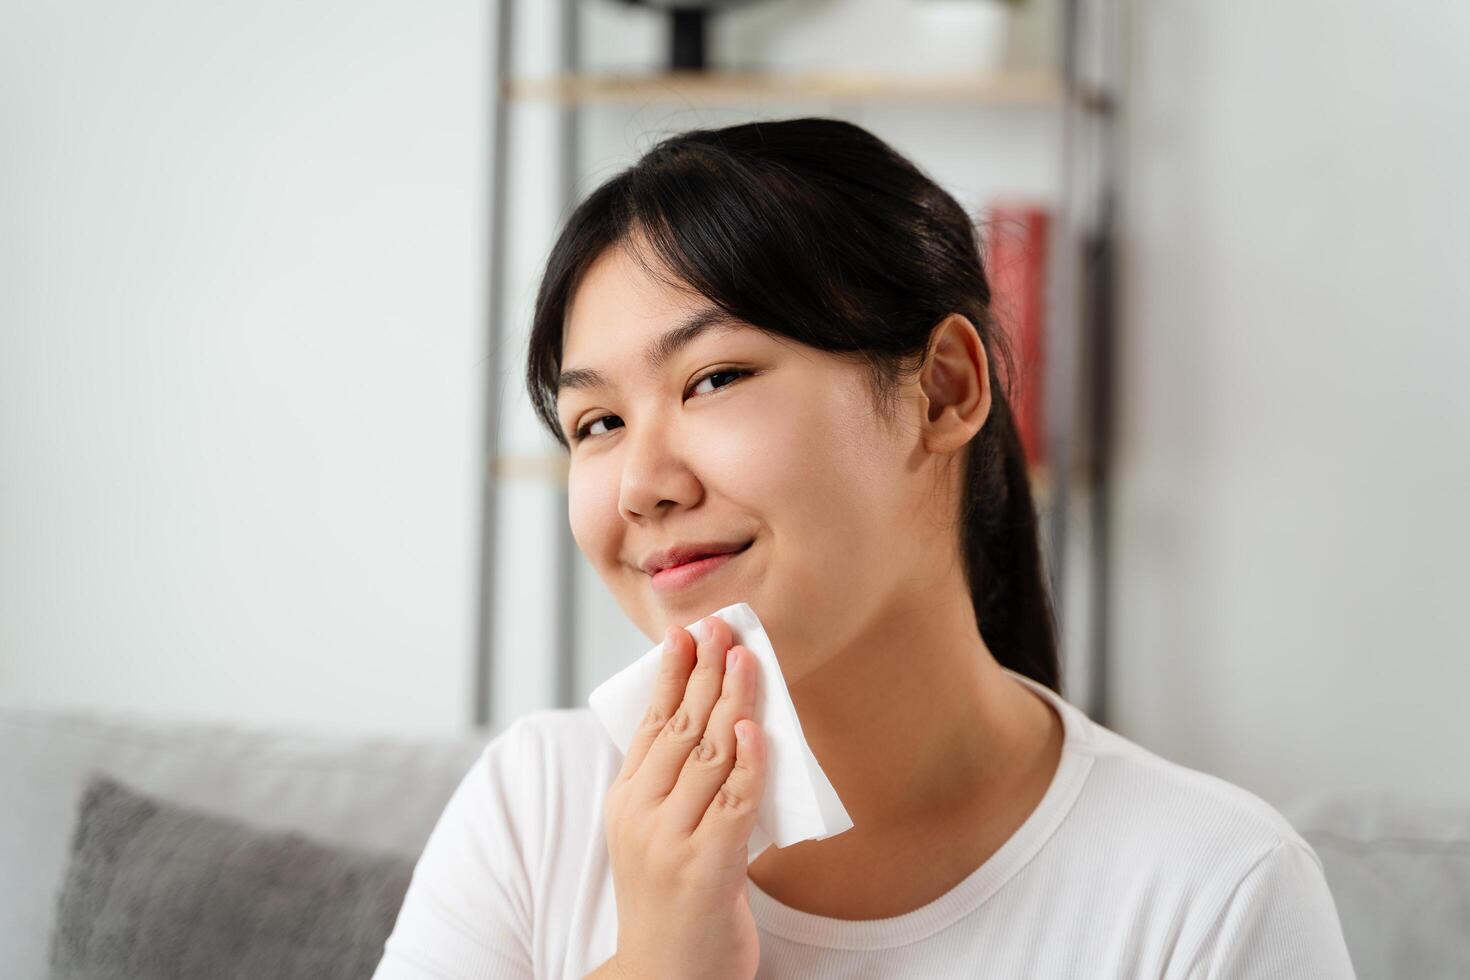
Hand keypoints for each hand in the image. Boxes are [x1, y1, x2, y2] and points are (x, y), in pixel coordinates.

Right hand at [601, 615, 766, 979]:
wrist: (667, 976)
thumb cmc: (675, 900)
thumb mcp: (660, 833)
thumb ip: (680, 784)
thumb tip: (724, 721)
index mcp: (625, 801)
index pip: (649, 723)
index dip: (670, 674)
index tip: (686, 633)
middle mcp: (641, 815)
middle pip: (679, 728)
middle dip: (704, 672)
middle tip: (722, 628)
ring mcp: (671, 840)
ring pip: (708, 754)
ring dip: (731, 701)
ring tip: (746, 659)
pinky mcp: (707, 866)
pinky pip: (735, 801)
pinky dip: (749, 761)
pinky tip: (757, 729)